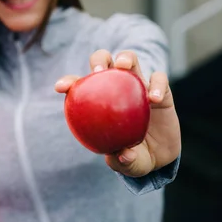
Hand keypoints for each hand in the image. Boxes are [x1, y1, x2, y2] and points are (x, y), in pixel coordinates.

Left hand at [54, 49, 180, 177]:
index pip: (80, 86)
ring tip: (123, 66)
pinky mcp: (161, 90)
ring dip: (125, 58)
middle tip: (98, 71)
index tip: (60, 87)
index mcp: (99, 101)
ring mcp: (138, 86)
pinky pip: (159, 79)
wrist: (160, 158)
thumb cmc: (133, 157)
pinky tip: (154, 99)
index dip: (68, 82)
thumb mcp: (127, 163)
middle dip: (99, 60)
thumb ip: (122, 161)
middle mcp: (117, 87)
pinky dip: (157, 85)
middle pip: (104, 61)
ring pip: (129, 60)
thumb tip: (123, 155)